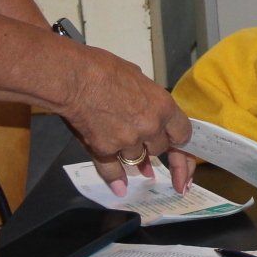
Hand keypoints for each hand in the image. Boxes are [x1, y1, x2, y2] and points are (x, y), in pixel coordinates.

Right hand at [59, 46, 194, 194]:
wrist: (74, 78)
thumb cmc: (103, 69)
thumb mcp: (138, 78)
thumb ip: (148, 99)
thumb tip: (148, 106)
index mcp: (163, 106)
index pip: (183, 134)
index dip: (180, 141)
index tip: (179, 148)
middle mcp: (150, 127)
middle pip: (161, 148)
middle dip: (154, 146)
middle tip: (149, 147)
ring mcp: (127, 141)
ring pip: (137, 159)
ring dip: (135, 158)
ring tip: (138, 164)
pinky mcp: (104, 150)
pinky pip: (112, 171)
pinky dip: (115, 180)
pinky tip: (120, 188)